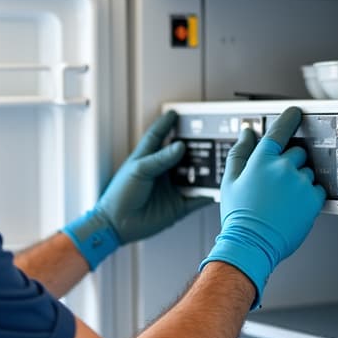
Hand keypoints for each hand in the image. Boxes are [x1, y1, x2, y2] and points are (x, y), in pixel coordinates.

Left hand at [63, 111, 210, 268]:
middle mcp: (162, 173)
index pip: (158, 137)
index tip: (175, 113)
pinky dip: (207, 196)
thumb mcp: (138, 170)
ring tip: (220, 160)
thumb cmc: (120, 194)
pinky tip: (218, 190)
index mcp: (148, 160)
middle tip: (210, 136)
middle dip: (195, 146)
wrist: (117, 224)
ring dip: (205, 170)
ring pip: (193, 176)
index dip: (166, 124)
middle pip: (182, 156)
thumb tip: (180, 146)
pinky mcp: (177, 206)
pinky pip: (197, 200)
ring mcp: (171, 189)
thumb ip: (160, 158)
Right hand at [200, 107, 325, 307]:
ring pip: (307, 171)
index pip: (280, 130)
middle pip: (296, 152)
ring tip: (283, 198)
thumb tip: (246, 134)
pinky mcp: (313, 199)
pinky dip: (309, 194)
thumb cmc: (239, 216)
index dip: (290, 118)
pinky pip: (318, 188)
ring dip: (299, 179)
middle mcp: (283, 167)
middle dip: (289, 161)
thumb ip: (239, 152)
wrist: (252, 243)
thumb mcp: (229, 181)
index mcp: (261, 160)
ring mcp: (300, 183)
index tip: (296, 112)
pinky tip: (293, 205)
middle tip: (277, 180)